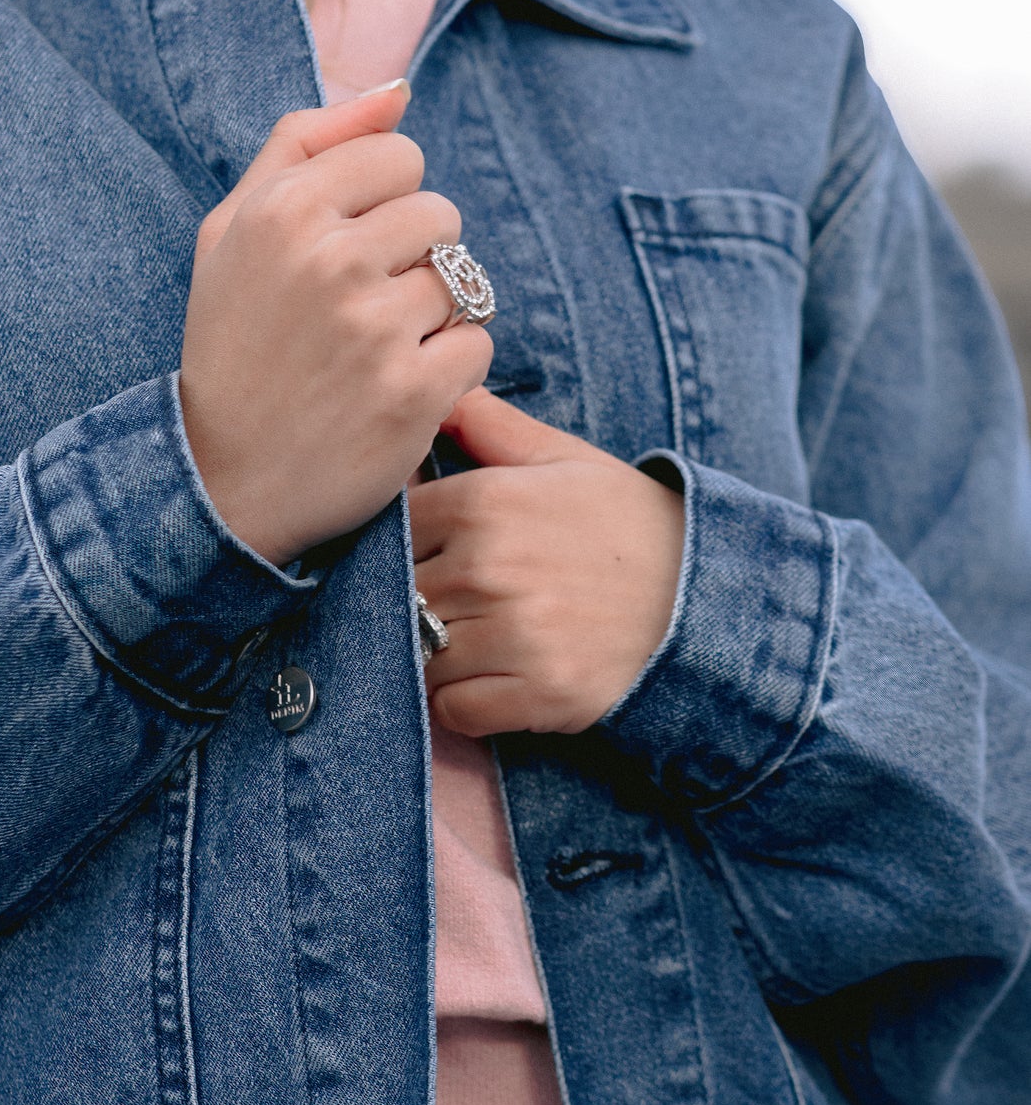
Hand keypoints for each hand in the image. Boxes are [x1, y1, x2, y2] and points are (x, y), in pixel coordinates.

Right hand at [180, 84, 492, 564]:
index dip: (382, 205)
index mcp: (283, 210)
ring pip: (464, 281)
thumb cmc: (233, 345)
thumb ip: (306, 142)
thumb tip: (395, 90)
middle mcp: (329, 260)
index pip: (400, 156)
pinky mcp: (414, 393)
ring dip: (431, 318)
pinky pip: (478, 345)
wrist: (221, 481)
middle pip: (441, 214)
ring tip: (374, 354)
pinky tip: (396, 391)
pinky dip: (449, 372)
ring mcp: (374, 329)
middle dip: (413, 260)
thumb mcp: (233, 232)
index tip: (344, 254)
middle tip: (359, 312)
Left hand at [408, 388, 684, 736]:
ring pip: (421, 655)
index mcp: (486, 501)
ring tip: (483, 642)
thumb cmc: (628, 525)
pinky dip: (464, 704)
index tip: (439, 556)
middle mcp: (490, 566)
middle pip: (403, 594)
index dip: (413, 546)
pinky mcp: (538, 692)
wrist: (708, 599)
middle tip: (463, 605)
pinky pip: (455, 708)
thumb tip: (442, 396)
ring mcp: (514, 633)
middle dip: (422, 602)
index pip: (398, 528)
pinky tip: (497, 681)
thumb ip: (493, 426)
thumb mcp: (566, 459)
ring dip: (440, 657)